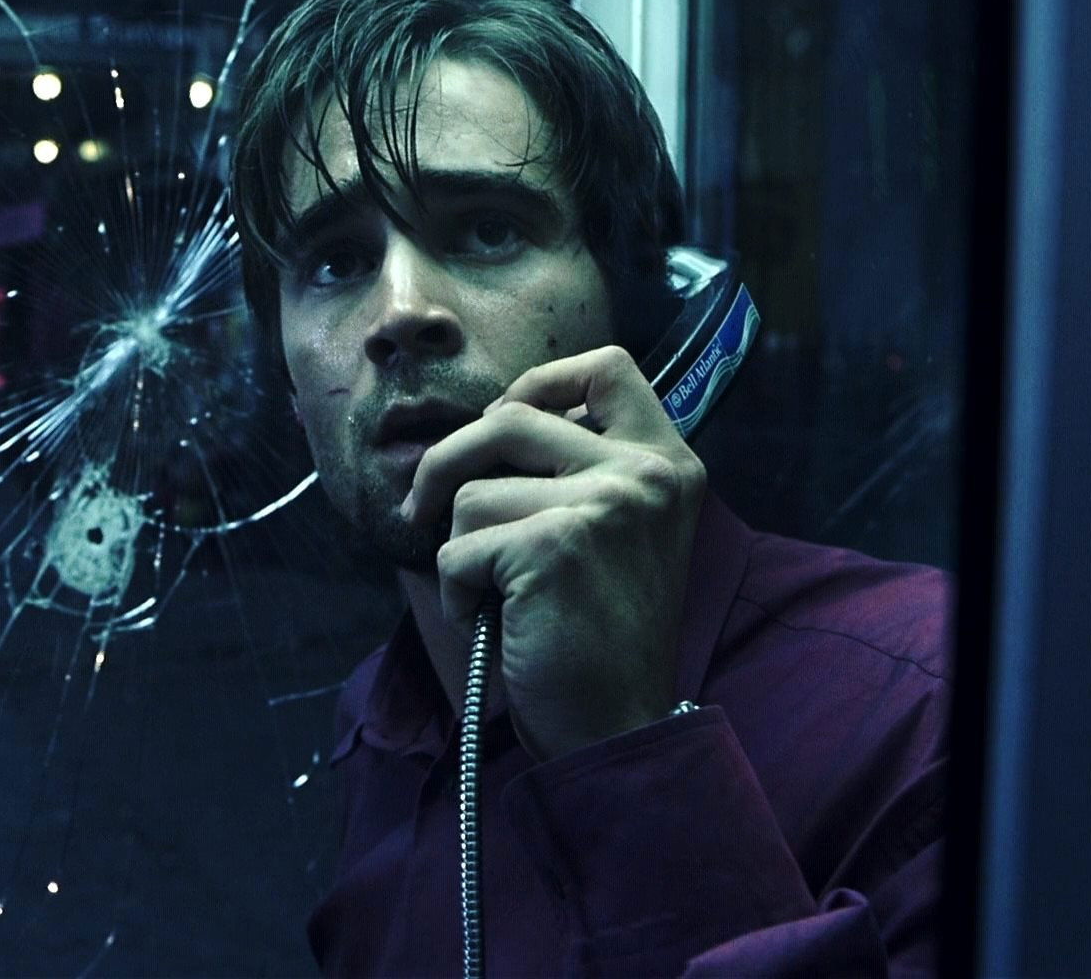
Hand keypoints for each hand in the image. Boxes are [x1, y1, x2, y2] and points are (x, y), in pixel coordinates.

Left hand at [400, 345, 705, 760]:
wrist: (617, 724)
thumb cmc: (598, 633)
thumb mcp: (614, 531)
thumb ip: (576, 470)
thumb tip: (488, 424)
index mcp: (668, 463)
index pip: (608, 366)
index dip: (539, 382)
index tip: (500, 422)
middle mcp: (646, 473)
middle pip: (508, 417)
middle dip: (446, 463)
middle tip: (423, 507)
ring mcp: (604, 505)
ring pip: (472, 490)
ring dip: (458, 546)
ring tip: (490, 591)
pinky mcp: (554, 546)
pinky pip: (459, 547)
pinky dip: (457, 591)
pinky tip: (490, 620)